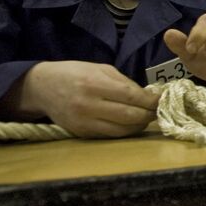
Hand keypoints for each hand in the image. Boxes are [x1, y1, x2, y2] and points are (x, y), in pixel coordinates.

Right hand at [2, 60, 160, 137]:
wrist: (42, 87)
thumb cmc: (75, 73)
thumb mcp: (100, 69)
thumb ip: (124, 83)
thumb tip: (148, 96)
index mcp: (95, 84)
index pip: (132, 97)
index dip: (151, 101)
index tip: (163, 100)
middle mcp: (89, 105)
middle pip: (130, 116)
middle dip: (149, 115)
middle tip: (160, 111)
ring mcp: (84, 122)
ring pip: (122, 130)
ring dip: (139, 126)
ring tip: (147, 118)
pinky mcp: (81, 133)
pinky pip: (110, 136)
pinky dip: (124, 131)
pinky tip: (131, 124)